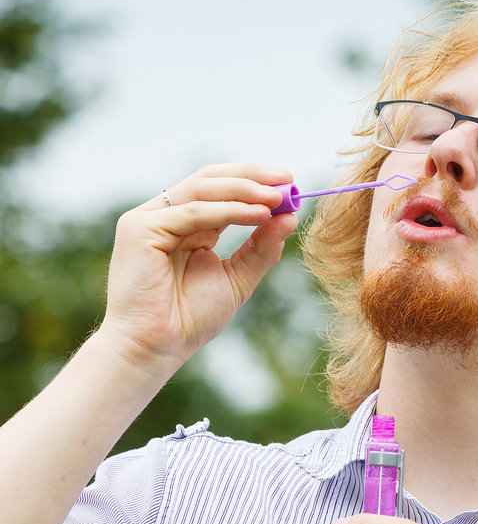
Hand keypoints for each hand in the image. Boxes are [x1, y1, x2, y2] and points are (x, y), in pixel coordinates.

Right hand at [100, 162, 296, 369]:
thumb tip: (290, 217)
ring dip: (244, 190)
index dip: (253, 180)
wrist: (155, 347)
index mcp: (185, 225)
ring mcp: (149, 220)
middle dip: (251, 176)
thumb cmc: (189, 319)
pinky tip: (259, 215)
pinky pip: (192, 212)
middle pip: (209, 180)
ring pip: (201, 189)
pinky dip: (229, 211)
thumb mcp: (237, 278)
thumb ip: (261, 248)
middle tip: (286, 180)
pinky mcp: (140, 229)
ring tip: (278, 198)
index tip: (289, 183)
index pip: (219, 189)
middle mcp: (165, 216)